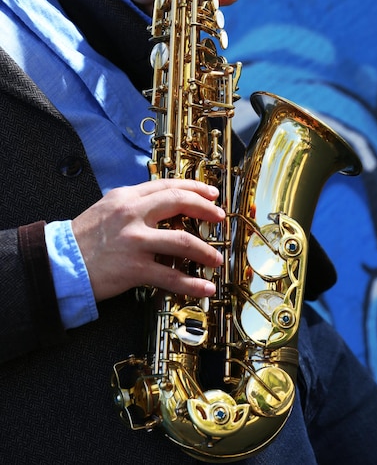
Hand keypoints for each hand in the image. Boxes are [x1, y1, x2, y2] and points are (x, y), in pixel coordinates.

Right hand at [72, 179, 224, 301]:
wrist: (59, 264)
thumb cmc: (83, 238)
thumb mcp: (107, 208)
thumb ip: (134, 204)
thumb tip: (162, 204)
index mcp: (127, 197)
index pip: (167, 185)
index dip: (194, 188)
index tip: (210, 194)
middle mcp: (132, 214)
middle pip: (179, 202)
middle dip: (206, 210)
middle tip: (220, 218)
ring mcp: (134, 241)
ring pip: (182, 241)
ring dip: (206, 251)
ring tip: (217, 258)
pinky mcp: (134, 268)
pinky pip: (170, 277)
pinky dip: (192, 284)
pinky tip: (205, 288)